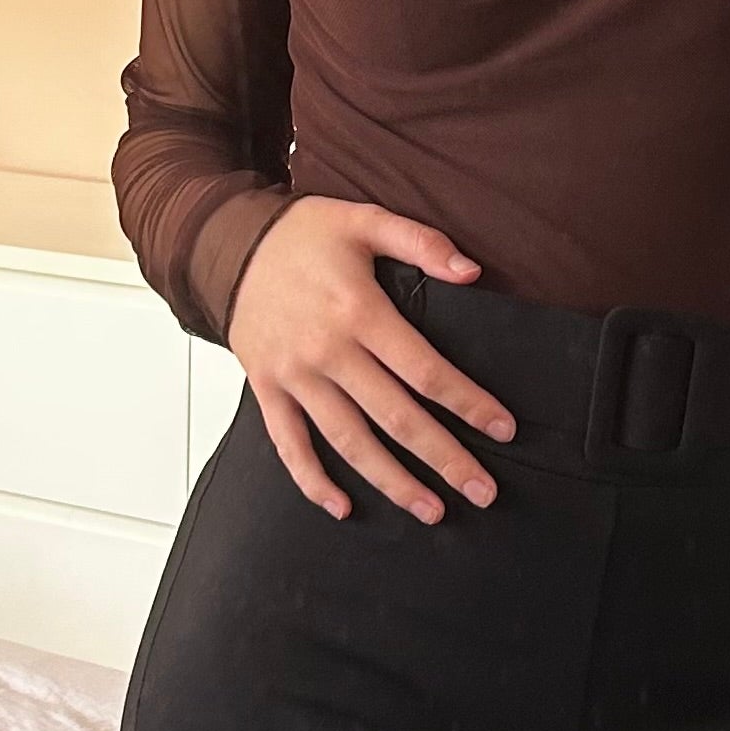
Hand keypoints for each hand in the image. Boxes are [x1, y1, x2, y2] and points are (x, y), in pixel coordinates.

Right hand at [226, 198, 515, 523]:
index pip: (425, 371)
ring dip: (392, 482)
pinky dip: (313, 480)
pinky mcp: (267, 390)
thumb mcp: (364, 220)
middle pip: (395, 417)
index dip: (468, 403)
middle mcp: (328, 352)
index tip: (503, 429)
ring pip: (349, 441)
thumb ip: (421, 242)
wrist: (226, 244)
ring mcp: (295, 376)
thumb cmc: (303, 234)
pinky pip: (289, 444)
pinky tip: (343, 508)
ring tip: (432, 510)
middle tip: (484, 492)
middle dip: (444, 458)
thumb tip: (472, 272)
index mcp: (359, 311)